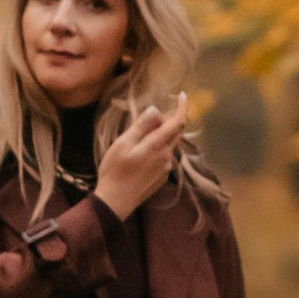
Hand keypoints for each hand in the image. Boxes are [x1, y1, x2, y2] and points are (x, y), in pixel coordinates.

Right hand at [93, 97, 189, 220]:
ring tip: (136, 140)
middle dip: (166, 121)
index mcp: (157, 146)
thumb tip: (156, 110)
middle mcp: (166, 157)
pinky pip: (164, 157)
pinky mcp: (162, 177)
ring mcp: (165, 168)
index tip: (183, 95)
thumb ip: (142, 126)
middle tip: (147, 119)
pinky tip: (139, 156)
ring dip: (159, 136)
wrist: (115, 202)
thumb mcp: (123, 143)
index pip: (177, 122)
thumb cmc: (115, 170)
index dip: (182, 107)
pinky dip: (156, 149)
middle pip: (175, 132)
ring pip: (168, 144)